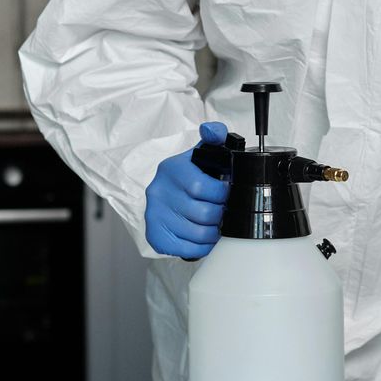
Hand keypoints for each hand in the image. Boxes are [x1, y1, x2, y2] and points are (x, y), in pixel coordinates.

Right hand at [143, 122, 230, 258]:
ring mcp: (154, 214)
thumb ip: (214, 136)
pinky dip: (201, 248)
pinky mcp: (155, 234)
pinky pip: (185, 250)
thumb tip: (213, 130)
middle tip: (223, 212)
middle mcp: (158, 191)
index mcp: (172, 169)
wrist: (167, 191)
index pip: (202, 187)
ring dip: (214, 234)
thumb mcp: (202, 152)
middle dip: (220, 216)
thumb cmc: (191, 174)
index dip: (221, 195)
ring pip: (197, 234)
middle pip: (202, 214)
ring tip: (217, 226)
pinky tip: (204, 238)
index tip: (226, 195)